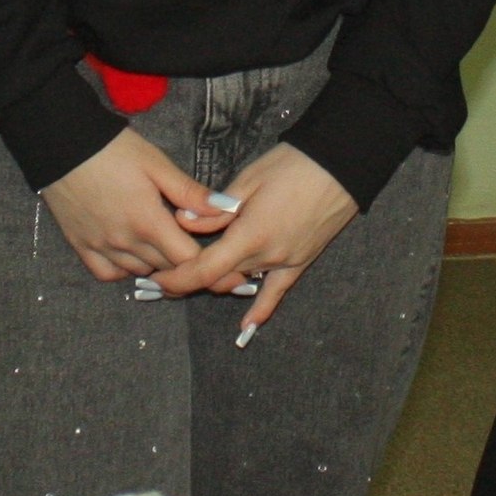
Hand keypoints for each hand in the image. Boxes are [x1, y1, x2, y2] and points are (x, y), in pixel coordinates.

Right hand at [40, 129, 238, 282]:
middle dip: (185, 262)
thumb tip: (227, 209)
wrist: (63, 144)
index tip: (217, 255)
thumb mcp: (157, 164)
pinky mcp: (81, 246)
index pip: (188, 261)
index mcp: (148, 222)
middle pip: (167, 269)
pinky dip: (125, 269)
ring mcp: (101, 247)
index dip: (207, 262)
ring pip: (140, 272)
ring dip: (157, 264)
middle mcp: (125, 242)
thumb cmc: (114, 149)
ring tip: (164, 244)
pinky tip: (132, 253)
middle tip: (195, 247)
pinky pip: (108, 274)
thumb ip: (190, 192)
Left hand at [151, 143, 356, 338]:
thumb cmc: (291, 166)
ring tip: (189, 283)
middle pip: (219, 278)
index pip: (204, 269)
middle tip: (163, 276)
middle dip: (190, 278)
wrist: (339, 166)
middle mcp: (266, 257)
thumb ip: (215, 210)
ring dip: (217, 282)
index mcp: (248, 236)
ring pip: (242, 280)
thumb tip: (184, 222)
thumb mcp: (248, 180)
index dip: (177, 278)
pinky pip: (276, 291)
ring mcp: (285, 262)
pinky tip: (247, 329)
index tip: (156, 278)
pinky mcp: (300, 262)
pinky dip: (260, 310)